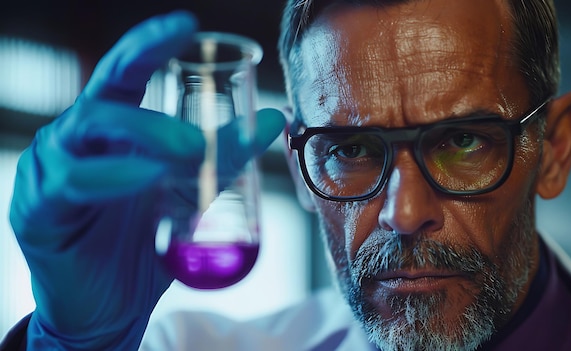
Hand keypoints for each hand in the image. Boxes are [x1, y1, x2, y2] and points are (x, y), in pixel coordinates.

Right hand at [9, 11, 284, 349]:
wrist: (108, 304)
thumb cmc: (143, 240)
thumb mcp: (189, 191)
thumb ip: (224, 154)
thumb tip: (272, 117)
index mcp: (112, 127)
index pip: (126, 72)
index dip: (149, 43)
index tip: (186, 24)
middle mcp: (77, 137)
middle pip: (106, 96)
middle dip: (153, 107)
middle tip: (197, 140)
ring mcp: (51, 167)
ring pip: (88, 130)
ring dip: (142, 138)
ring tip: (186, 156)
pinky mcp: (38, 206)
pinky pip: (71, 180)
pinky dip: (113, 176)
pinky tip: (145, 180)